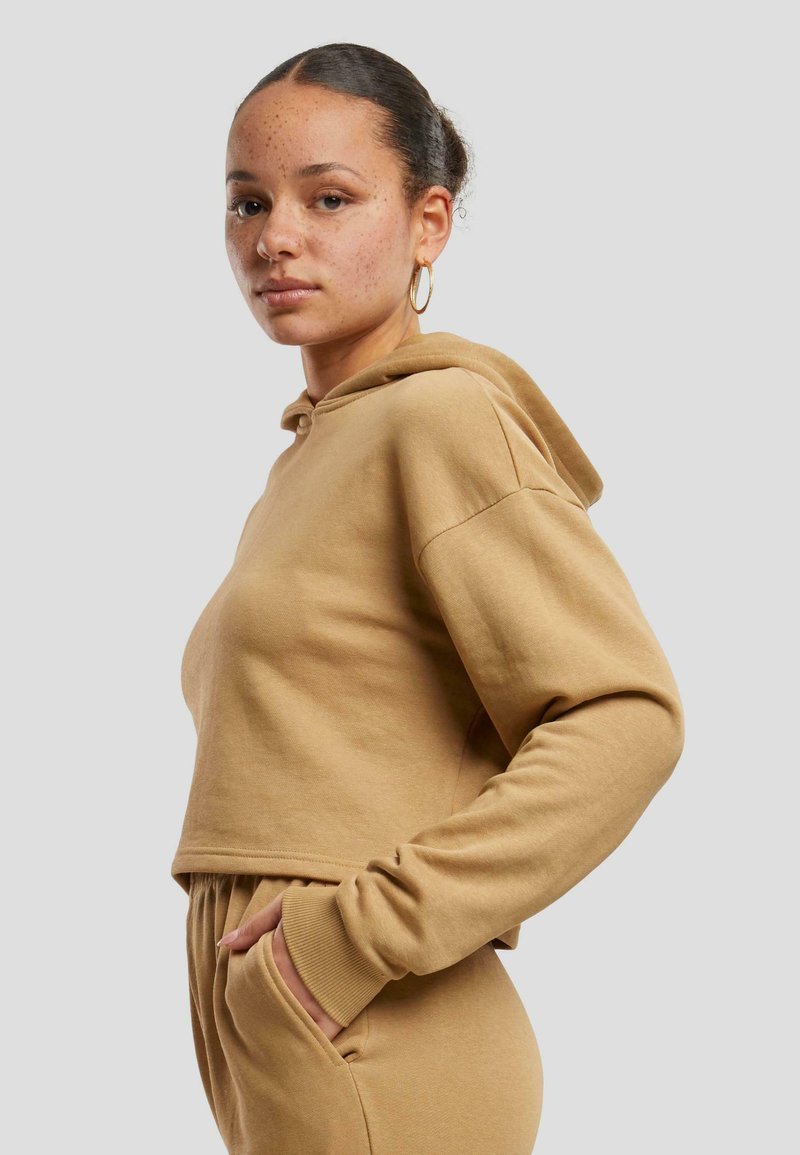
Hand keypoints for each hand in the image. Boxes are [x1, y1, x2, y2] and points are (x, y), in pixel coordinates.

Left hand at [217, 890, 344, 1041]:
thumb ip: (254, 925)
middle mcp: (286, 985)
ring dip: (282, 1025)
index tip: (253, 985)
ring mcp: (309, 1003)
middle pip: (264, 1005)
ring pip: (285, 1025)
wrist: (371, 918)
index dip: (249, 983)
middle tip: (271, 1004)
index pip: (247, 981)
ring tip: (284, 1023)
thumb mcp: (286, 904)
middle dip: (262, 1007)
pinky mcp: (333, 1016)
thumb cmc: (328, 907)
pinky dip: (308, 1042)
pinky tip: (304, 1041)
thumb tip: (222, 944)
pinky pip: (314, 1040)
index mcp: (272, 959)